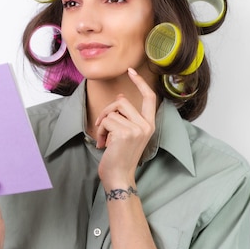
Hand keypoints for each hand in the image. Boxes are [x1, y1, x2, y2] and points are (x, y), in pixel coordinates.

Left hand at [95, 68, 156, 186]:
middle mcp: (146, 125)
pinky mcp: (125, 133)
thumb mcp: (127, 134)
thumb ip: (126, 116)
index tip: (131, 71)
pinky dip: (99, 132)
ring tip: (103, 139)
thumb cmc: (121, 157)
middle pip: (122, 101)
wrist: (119, 177)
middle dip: (107, 111)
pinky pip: (106, 121)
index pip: (149, 97)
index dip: (140, 82)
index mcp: (150, 125)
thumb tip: (121, 95)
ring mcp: (137, 129)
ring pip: (112, 112)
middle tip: (101, 126)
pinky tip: (103, 144)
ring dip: (102, 125)